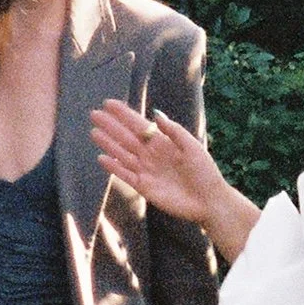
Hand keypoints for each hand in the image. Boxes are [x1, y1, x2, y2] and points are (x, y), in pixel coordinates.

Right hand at [90, 98, 224, 226]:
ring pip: (123, 154)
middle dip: (111, 126)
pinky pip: (125, 175)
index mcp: (163, 142)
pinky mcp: (144, 187)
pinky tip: (102, 158)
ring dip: (108, 144)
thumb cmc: (205, 172)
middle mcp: (151, 155)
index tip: (109, 103)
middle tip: (94, 114)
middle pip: (127, 138)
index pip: (139, 125)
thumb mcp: (192, 147)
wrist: (209, 201)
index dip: (124, 114)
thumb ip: (174, 131)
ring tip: (94, 132)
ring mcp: (146, 171)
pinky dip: (114, 168)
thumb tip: (156, 114)